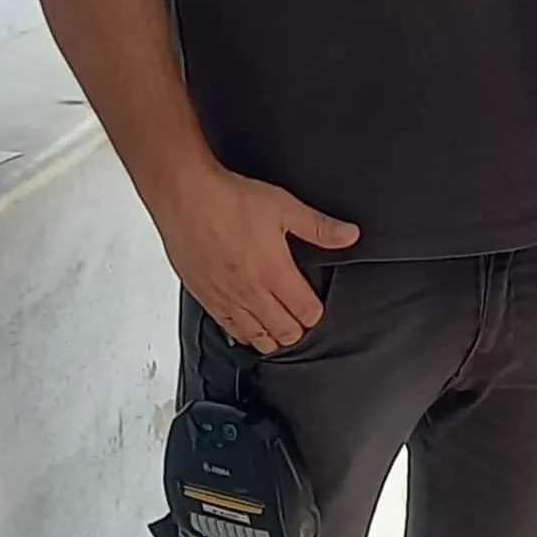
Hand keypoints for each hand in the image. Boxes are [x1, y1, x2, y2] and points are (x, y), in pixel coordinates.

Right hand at [149, 162, 358, 353]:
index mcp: (275, 273)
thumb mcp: (285, 208)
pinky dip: (243, 334)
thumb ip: (319, 227)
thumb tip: (349, 235)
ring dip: (271, 336)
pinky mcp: (205, 298)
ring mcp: (226, 299)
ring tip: (278, 327)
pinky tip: (247, 328)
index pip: (305, 312)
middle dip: (297, 328)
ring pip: (256, 337)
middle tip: (299, 316)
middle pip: (283, 332)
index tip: (315, 305)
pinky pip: (228, 330)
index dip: (315, 312)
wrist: (187, 199)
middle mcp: (251, 293)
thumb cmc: (232, 201)